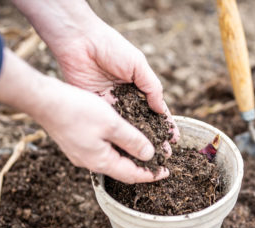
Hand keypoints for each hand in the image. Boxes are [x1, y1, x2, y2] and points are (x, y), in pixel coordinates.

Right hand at [0, 49, 168, 183]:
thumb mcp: (112, 124)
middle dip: (141, 167)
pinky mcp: (76, 143)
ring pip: (112, 160)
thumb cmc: (79, 111)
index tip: (166, 171)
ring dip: (129, 156)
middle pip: (121, 170)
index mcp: (101, 161)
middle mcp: (90, 162)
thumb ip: (132, 141)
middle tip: (158, 160)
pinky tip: (122, 138)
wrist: (45, 101)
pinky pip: (102, 151)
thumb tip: (149, 155)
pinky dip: (117, 148)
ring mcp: (81, 154)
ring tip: (144, 149)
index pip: (131, 175)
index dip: (151, 174)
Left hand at [11, 0, 179, 141]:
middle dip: (153, 138)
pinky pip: (108, 124)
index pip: (155, 109)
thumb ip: (152, 87)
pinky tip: (125, 150)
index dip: (165, 124)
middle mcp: (125, 97)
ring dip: (136, 142)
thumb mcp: (138, 65)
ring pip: (127, 127)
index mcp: (138, 86)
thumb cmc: (112, 47)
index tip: (174, 139)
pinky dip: (117, 136)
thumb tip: (162, 111)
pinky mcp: (95, 107)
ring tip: (147, 158)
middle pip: (142, 122)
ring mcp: (110, 104)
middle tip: (163, 156)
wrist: (80, 41)